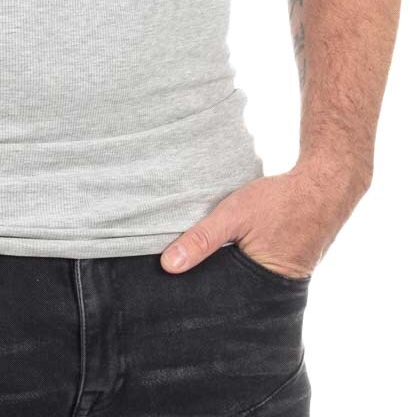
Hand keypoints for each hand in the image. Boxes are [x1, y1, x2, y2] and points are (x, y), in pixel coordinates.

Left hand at [159, 162, 368, 279]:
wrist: (322, 187)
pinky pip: (252, 271)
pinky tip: (223, 252)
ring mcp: (279, 282)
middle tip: (178, 282)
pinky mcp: (283, 267)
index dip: (198, 297)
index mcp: (261, 289)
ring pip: (240, 283)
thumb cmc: (279, 202)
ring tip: (198, 265)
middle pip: (229, 296)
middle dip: (208, 288)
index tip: (173, 292)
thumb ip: (201, 239)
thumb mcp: (233, 215)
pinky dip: (237, 264)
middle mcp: (272, 293)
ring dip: (222, 274)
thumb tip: (168, 265)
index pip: (220, 303)